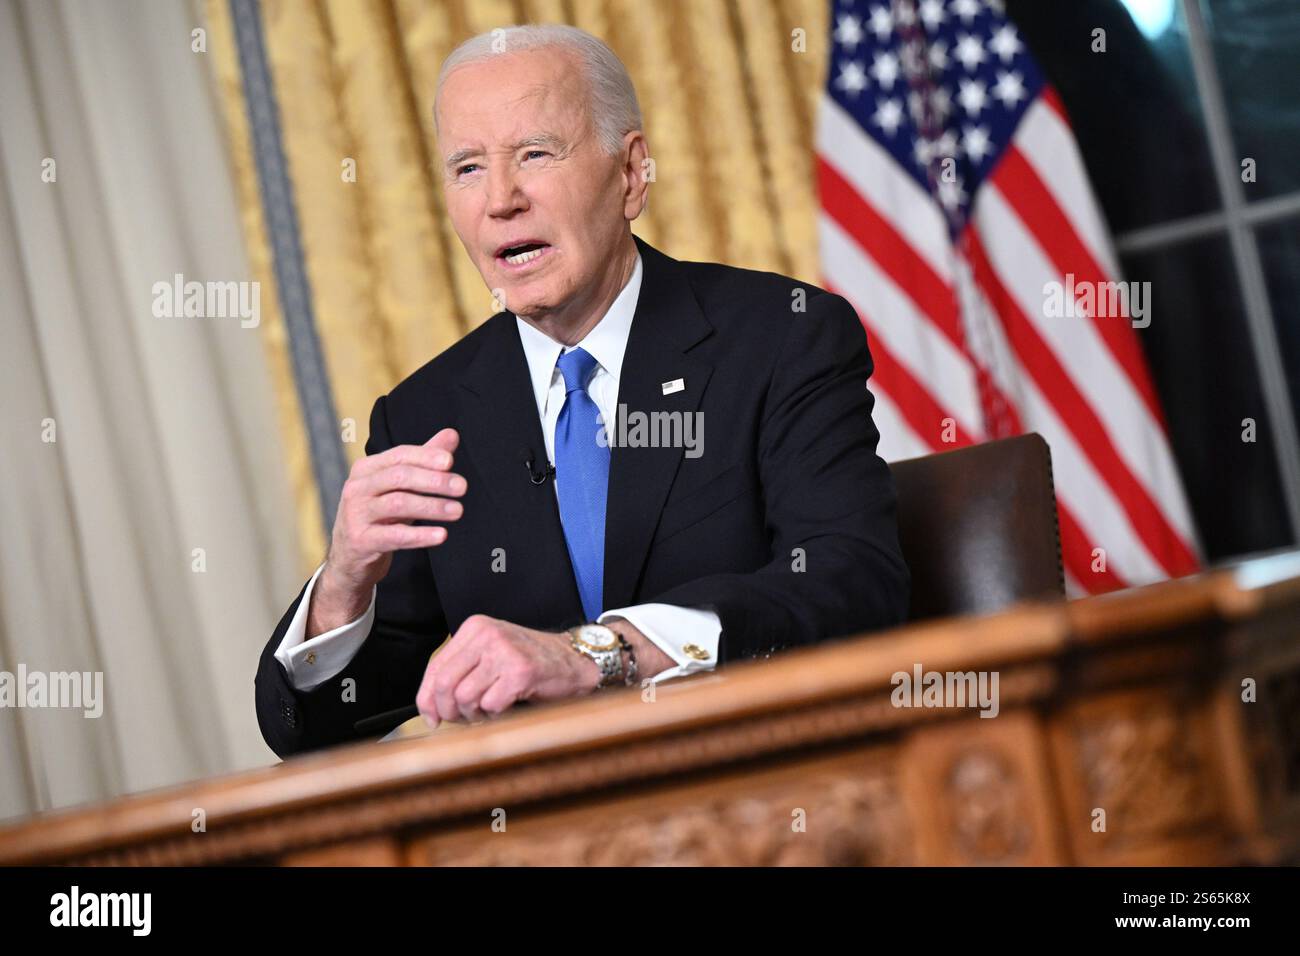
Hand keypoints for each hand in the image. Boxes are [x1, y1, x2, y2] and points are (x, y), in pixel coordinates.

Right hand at [309, 428, 465, 635]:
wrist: (349, 556)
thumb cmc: (378, 515)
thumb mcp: (399, 487)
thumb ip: (424, 460)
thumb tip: (451, 435)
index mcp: (366, 469)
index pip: (399, 455)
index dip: (425, 456)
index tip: (450, 461)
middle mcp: (357, 488)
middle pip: (399, 477)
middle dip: (433, 480)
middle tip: (462, 487)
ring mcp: (356, 514)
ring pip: (398, 504)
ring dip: (432, 506)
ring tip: (458, 510)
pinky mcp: (361, 541)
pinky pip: (394, 536)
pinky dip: (420, 536)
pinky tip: (441, 535)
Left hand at [415, 615, 599, 726]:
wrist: (574, 661)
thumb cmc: (530, 662)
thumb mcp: (489, 656)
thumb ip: (459, 673)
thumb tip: (430, 707)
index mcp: (474, 628)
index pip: (435, 667)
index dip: (427, 699)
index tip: (432, 718)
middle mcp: (486, 635)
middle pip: (444, 684)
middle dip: (449, 712)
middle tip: (462, 720)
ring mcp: (504, 652)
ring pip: (465, 698)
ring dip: (475, 715)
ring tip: (489, 710)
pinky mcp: (520, 672)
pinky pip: (491, 705)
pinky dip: (496, 715)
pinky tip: (507, 706)